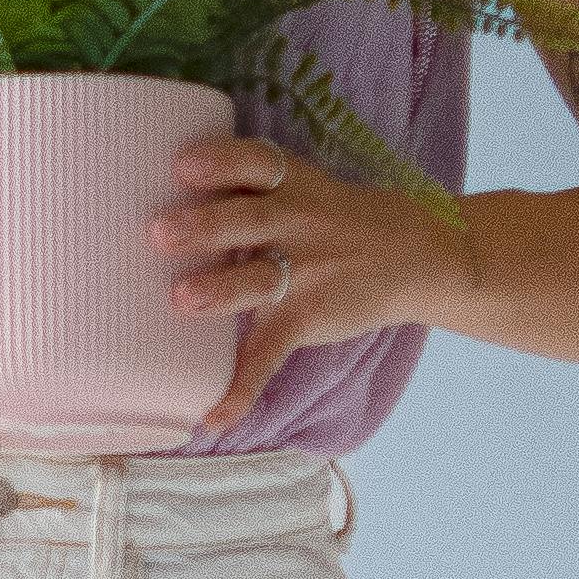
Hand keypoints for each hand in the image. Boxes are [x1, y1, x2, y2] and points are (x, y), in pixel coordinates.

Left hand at [151, 131, 444, 435]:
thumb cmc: (337, 217)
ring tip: (183, 298)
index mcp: (291, 185)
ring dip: (220, 290)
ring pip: (257, 279)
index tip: (183, 164)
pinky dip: (242, 389)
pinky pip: (270, 355)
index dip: (222, 162)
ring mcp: (303, 274)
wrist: (416, 255)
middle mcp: (295, 224)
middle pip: (248, 219)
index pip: (257, 164)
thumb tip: (171, 188)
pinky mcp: (306, 318)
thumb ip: (250, 188)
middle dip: (205, 225)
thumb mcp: (306, 186)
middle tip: (161, 232)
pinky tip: (213, 416)